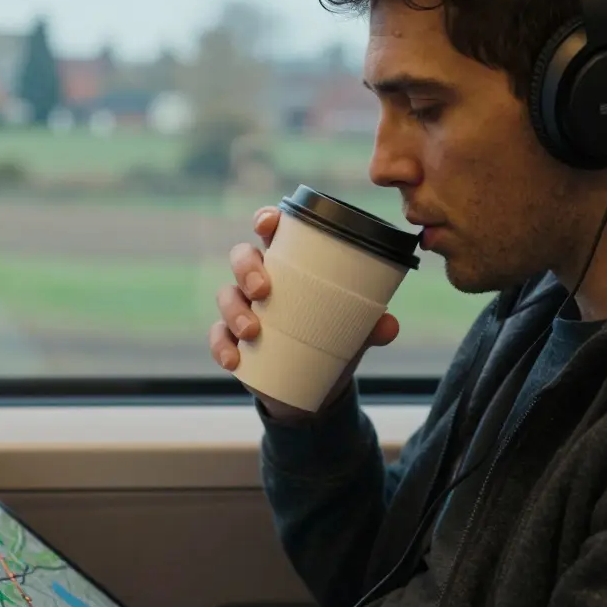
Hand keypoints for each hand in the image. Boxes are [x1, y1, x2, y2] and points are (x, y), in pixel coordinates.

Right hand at [209, 206, 399, 421]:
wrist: (313, 387)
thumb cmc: (332, 338)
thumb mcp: (355, 330)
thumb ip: (371, 325)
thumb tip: (388, 325)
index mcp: (291, 263)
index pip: (272, 230)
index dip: (265, 219)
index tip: (268, 225)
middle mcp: (261, 279)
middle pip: (242, 257)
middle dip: (247, 269)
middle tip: (263, 290)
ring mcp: (244, 308)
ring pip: (226, 294)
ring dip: (234, 310)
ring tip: (252, 332)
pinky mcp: (232, 339)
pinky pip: (217, 336)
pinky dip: (222, 347)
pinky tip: (234, 360)